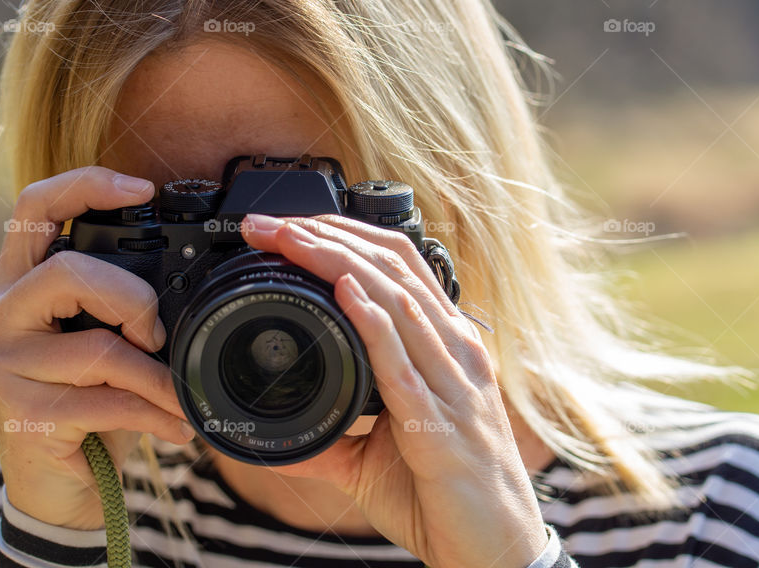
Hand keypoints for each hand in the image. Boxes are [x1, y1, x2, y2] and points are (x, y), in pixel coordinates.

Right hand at [0, 167, 194, 529]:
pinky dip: (153, 414)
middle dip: (134, 303)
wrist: (60, 487)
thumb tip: (187, 281)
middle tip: (157, 339)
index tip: (142, 188)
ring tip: (180, 395)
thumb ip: (118, 304)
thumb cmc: (88, 404)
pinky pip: (105, 402)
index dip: (85, 185)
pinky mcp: (19, 415)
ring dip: (157, 377)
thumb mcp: (101, 340)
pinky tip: (176, 425)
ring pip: (97, 348)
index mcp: (17, 284)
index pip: (33, 208)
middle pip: (69, 272)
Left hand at [241, 213, 548, 567]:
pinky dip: (373, 322)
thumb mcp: (378, 453)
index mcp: (445, 347)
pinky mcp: (443, 423)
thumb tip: (270, 429)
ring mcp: (453, 382)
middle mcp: (455, 351)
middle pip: (393, 268)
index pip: (397, 268)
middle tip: (266, 223)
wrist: (492, 551)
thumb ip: (331, 431)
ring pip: (397, 301)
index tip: (286, 227)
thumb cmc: (445, 493)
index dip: (343, 236)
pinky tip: (344, 292)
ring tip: (288, 239)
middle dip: (327, 236)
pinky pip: (406, 362)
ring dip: (337, 263)